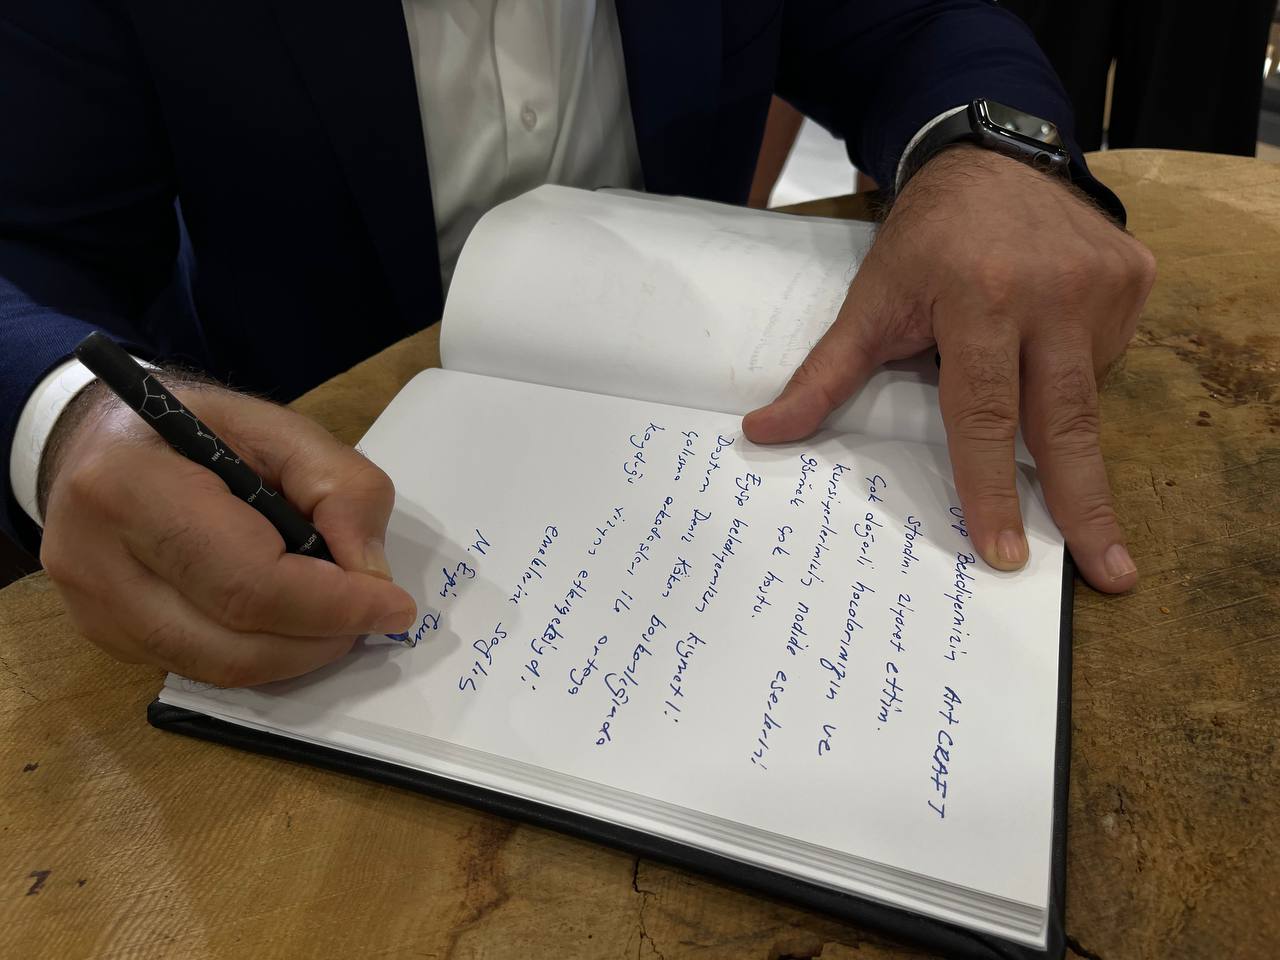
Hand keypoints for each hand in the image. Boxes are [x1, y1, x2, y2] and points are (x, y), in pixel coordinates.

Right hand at [40, 379, 416, 684]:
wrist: (98, 443)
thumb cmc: (195, 429)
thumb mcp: (277, 428)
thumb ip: (339, 487)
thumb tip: (370, 572)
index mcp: (130, 487)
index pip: (247, 581)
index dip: (332, 605)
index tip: (393, 605)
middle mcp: (93, 561)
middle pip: (234, 642)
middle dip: (322, 637)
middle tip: (371, 615)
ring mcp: (92, 611)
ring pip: (219, 670)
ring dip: (296, 655)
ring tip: (334, 617)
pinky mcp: (105, 639)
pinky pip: (201, 668)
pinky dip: (260, 654)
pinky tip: (285, 619)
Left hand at [743, 145, 1155, 591]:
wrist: (987, 155)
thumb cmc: (921, 241)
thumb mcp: (868, 302)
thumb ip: (824, 375)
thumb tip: (762, 435)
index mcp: (979, 298)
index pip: (984, 414)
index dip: (991, 488)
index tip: (1003, 551)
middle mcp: (1052, 291)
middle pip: (1065, 421)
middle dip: (1087, 505)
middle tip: (1111, 573)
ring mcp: (1102, 283)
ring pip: (1087, 392)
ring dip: (1066, 426)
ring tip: (1043, 404)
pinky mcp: (1135, 276)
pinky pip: (1108, 356)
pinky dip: (1077, 371)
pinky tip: (1050, 343)